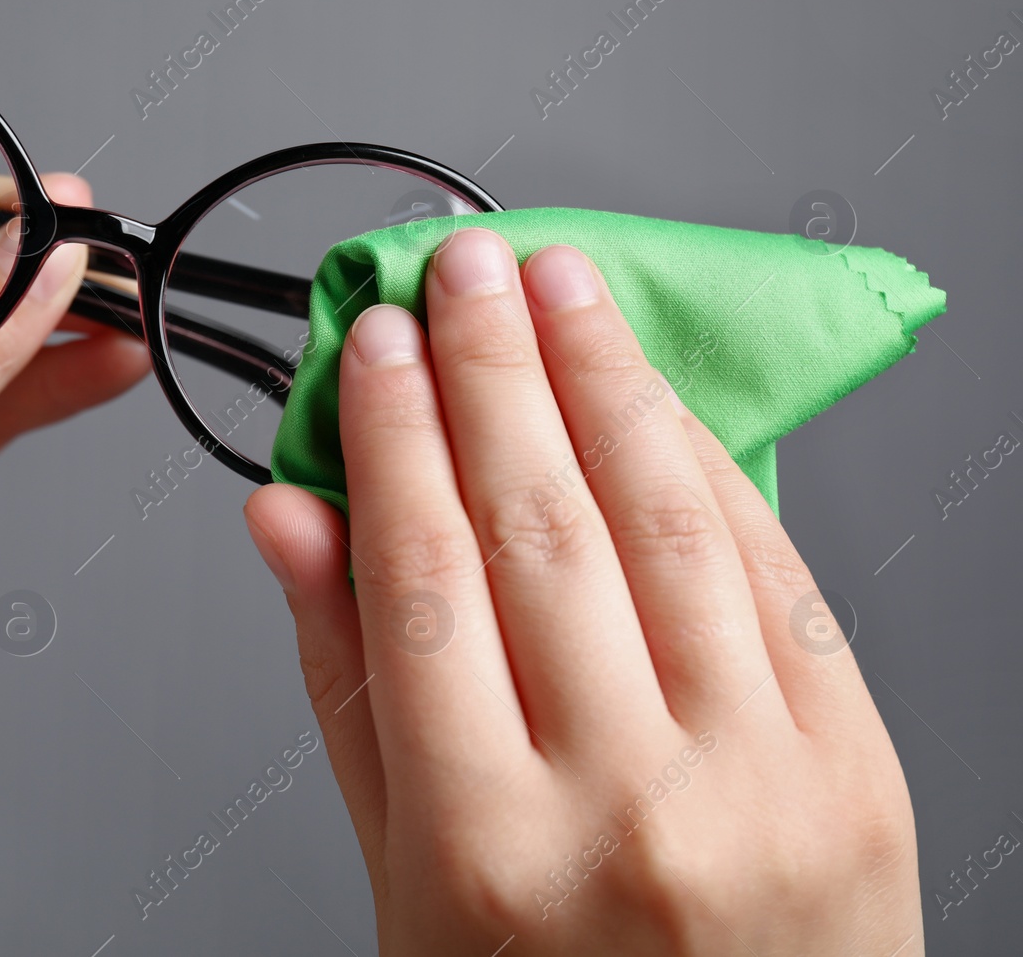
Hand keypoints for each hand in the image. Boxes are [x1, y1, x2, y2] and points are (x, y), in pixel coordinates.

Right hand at [245, 229, 919, 954]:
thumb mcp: (402, 874)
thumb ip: (346, 685)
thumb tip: (292, 518)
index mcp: (484, 845)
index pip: (421, 576)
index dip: (390, 434)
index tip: (371, 345)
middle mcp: (628, 803)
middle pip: (539, 525)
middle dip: (490, 368)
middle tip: (458, 274)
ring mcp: (760, 780)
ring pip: (665, 522)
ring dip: (602, 378)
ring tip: (558, 287)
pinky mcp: (857, 763)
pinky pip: (774, 572)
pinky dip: (706, 465)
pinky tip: (654, 396)